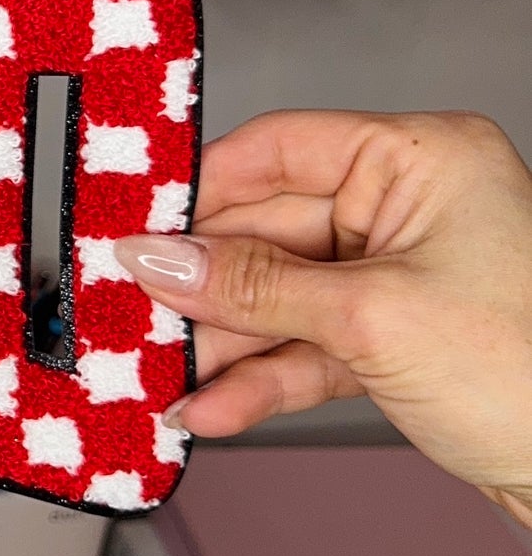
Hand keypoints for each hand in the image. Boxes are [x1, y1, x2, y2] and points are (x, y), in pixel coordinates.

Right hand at [114, 110, 531, 532]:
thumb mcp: (373, 319)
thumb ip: (255, 287)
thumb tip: (161, 258)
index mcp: (422, 160)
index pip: (279, 149)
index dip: (199, 191)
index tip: (133, 227)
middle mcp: (411, 208)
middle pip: (269, 231)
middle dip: (202, 286)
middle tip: (134, 315)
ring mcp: (404, 275)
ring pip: (281, 297)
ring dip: (223, 344)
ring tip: (165, 376)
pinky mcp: (397, 340)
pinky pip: (307, 346)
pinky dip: (261, 379)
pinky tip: (215, 406)